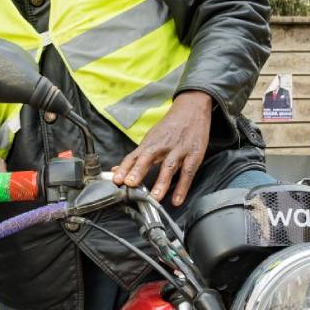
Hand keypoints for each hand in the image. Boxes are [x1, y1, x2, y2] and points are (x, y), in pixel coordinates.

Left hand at [111, 91, 213, 205]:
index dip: (124, 168)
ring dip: (161, 182)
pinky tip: (176, 200)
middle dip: (138, 171)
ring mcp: (178, 150)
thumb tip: (117, 170)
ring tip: (154, 198)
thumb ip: (136, 156)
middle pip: (148, 158)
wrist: (191, 109)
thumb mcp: (151, 138)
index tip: (116, 179)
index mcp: (149, 143)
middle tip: (130, 184)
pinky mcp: (194, 154)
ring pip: (168, 167)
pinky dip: (182, 187)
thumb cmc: (169, 127)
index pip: (133, 156)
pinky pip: (188, 172)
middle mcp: (162, 146)